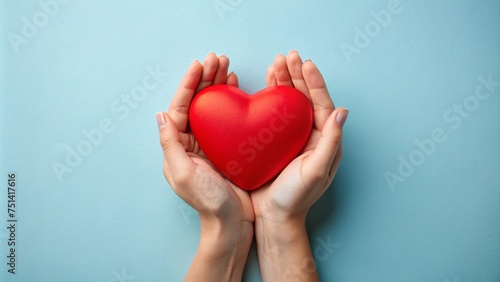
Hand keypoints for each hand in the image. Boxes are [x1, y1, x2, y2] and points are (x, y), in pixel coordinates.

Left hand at [156, 53, 253, 281]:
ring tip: (227, 65)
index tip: (199, 64)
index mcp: (178, 146)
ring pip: (213, 107)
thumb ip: (171, 144)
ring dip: (218, 85)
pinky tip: (236, 86)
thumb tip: (160, 115)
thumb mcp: (184, 173)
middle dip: (206, 79)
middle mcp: (192, 142)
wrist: (231, 223)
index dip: (189, 84)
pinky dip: (231, 101)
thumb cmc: (208, 202)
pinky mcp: (228, 147)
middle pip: (197, 102)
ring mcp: (211, 144)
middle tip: (217, 58)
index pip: (180, 107)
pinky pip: (228, 118)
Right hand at [250, 50, 347, 280]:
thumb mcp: (315, 171)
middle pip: (305, 98)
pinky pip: (274, 113)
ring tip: (276, 63)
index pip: (321, 104)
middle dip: (297, 76)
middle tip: (288, 56)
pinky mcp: (275, 140)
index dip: (314, 83)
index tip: (305, 64)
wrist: (274, 216)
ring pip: (289, 102)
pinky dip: (271, 96)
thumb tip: (343, 112)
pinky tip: (267, 82)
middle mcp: (310, 135)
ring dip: (284, 82)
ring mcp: (292, 137)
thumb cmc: (296, 198)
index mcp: (324, 141)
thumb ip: (330, 142)